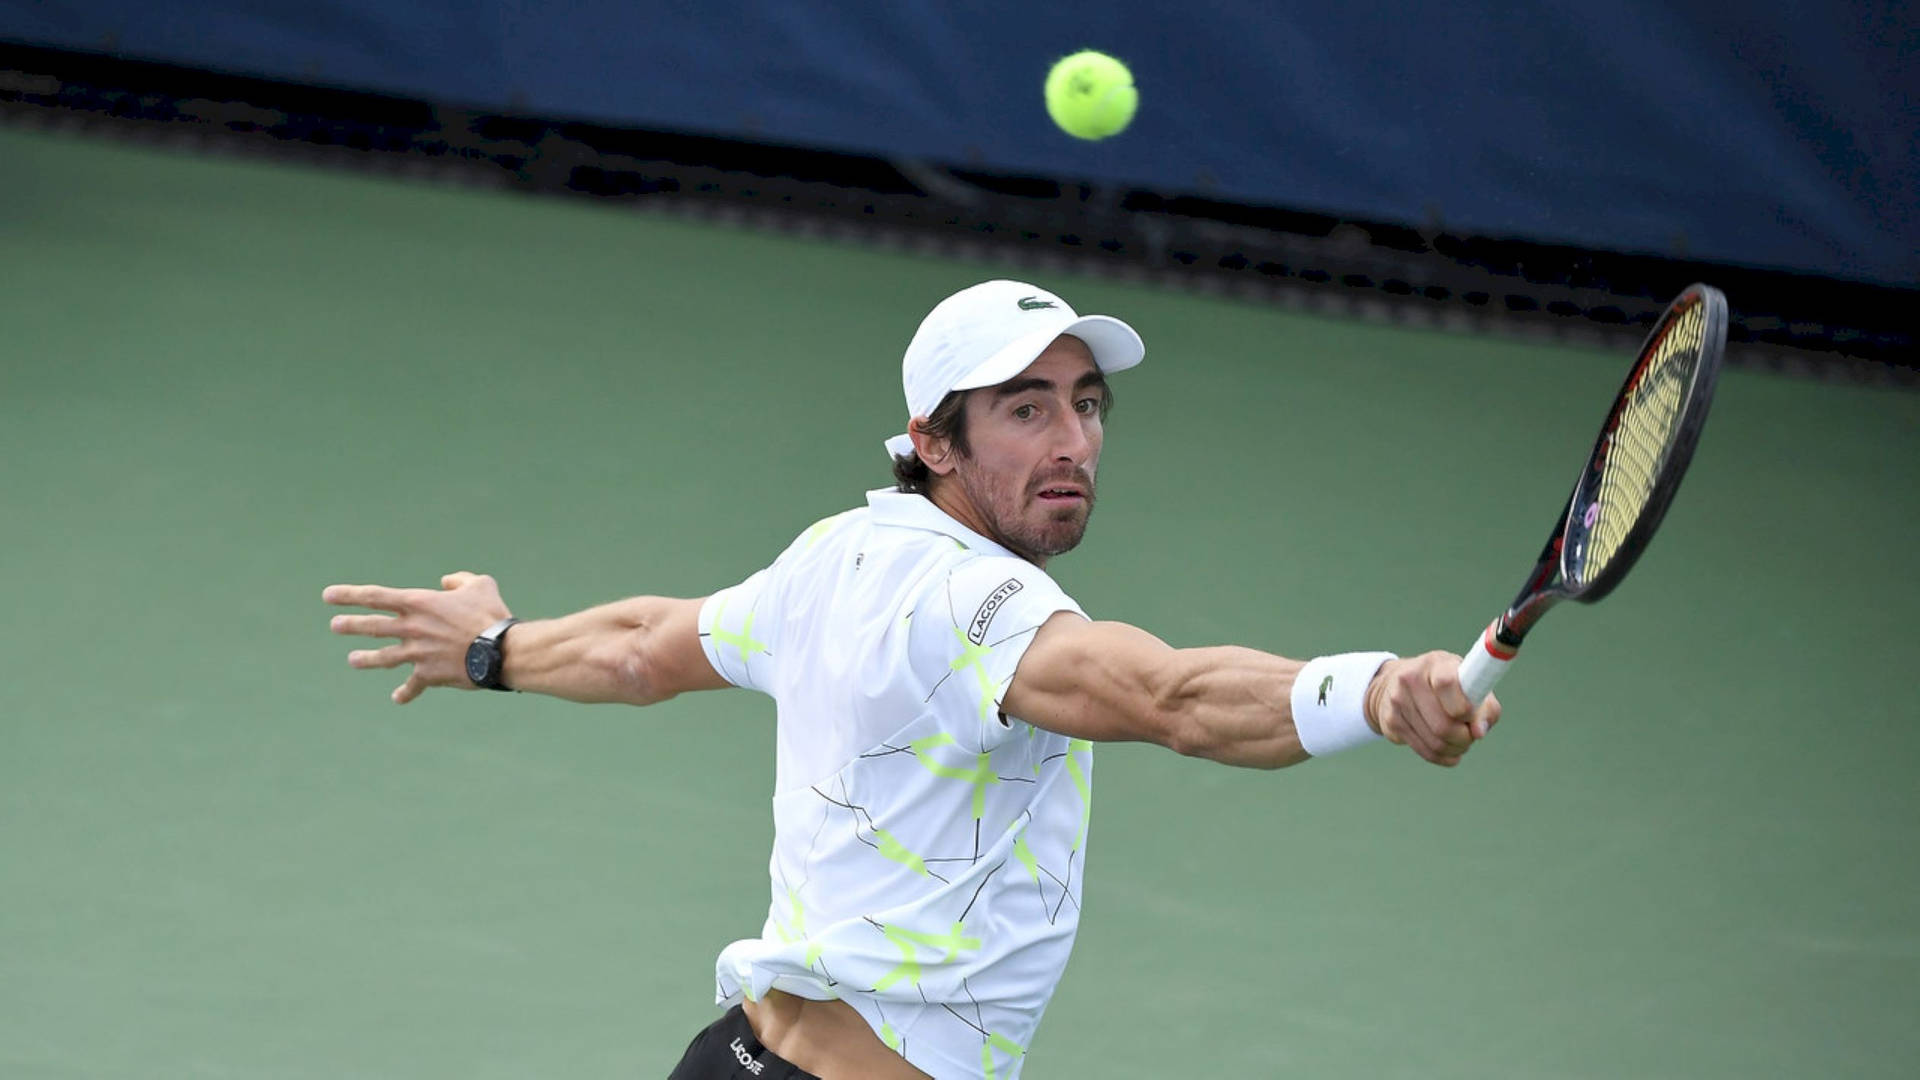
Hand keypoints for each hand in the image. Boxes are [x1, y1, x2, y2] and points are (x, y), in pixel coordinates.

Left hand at [323, 572, 511, 703]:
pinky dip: (405, 692)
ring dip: (366, 659)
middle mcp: (412, 628)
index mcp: (419, 603)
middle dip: (351, 625)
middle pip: (373, 626)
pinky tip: (397, 698)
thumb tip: (447, 582)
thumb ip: (460, 580)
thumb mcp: (480, 585)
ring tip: (353, 659)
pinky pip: (413, 685)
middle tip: (335, 626)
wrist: (500, 651)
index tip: (328, 596)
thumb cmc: (490, 615)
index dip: (349, 595)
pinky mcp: (428, 674)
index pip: (375, 597)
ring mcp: (417, 653)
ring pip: (384, 657)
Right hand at [1364, 651, 1500, 766]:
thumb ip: (1485, 707)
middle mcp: (1411, 679)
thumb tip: (1478, 732)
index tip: (1471, 716)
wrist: (1396, 683)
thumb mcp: (1469, 684)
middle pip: (1443, 724)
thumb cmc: (1446, 685)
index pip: (1447, 684)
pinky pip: (1423, 751)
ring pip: (1435, 742)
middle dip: (1464, 738)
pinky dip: (1442, 757)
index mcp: (1436, 664)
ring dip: (1455, 749)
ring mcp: (1397, 701)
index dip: (1465, 707)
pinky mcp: (1391, 722)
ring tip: (1461, 743)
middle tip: (1470, 736)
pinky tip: (1449, 751)